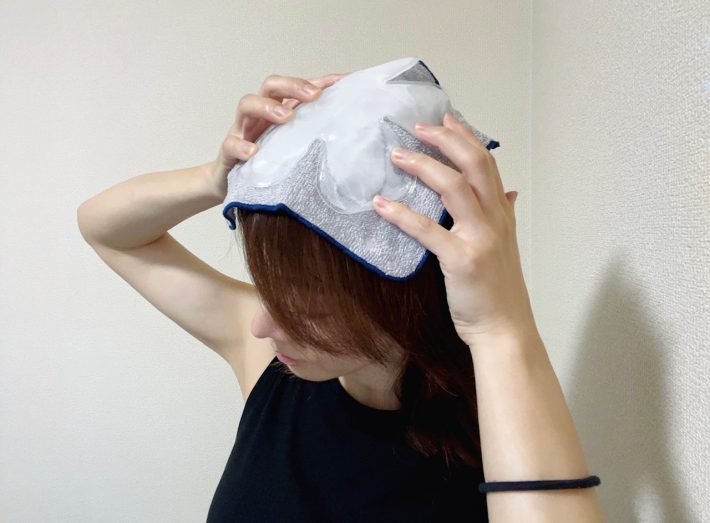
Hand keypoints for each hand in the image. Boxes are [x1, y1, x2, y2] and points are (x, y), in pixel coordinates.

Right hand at [207, 71, 350, 197]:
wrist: (232, 187)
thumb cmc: (269, 165)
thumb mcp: (295, 150)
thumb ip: (315, 139)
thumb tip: (354, 139)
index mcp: (278, 111)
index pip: (298, 88)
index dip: (319, 81)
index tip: (343, 82)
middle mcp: (260, 115)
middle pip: (271, 86)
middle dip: (292, 86)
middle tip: (313, 95)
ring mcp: (242, 131)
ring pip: (247, 105)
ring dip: (267, 107)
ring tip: (285, 117)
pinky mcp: (229, 153)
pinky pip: (230, 144)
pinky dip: (241, 146)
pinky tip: (254, 152)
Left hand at [372, 113, 535, 342]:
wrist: (504, 329)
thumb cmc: (498, 290)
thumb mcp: (506, 246)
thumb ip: (505, 215)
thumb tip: (510, 193)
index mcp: (502, 214)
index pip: (486, 163)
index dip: (465, 137)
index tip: (445, 118)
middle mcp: (495, 219)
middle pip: (474, 164)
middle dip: (445, 140)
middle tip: (417, 127)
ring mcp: (480, 238)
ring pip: (453, 187)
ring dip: (423, 165)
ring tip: (397, 154)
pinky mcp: (460, 260)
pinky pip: (428, 230)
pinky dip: (402, 214)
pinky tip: (381, 204)